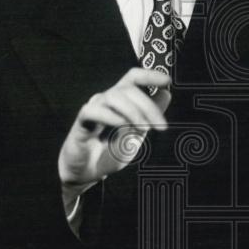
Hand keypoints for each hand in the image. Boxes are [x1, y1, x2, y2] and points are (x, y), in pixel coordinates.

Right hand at [58, 68, 172, 188]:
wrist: (89, 173)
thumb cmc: (110, 153)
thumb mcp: (137, 136)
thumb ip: (149, 117)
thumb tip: (166, 94)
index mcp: (121, 100)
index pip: (134, 78)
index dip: (149, 75)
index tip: (167, 81)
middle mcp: (106, 100)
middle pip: (128, 89)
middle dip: (148, 106)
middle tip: (161, 126)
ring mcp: (93, 109)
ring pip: (113, 97)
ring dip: (132, 112)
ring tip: (142, 129)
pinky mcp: (81, 123)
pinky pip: (93, 112)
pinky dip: (110, 117)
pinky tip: (122, 125)